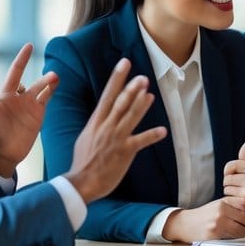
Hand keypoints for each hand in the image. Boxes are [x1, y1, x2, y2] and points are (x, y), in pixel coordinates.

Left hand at [0, 43, 58, 177]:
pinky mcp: (39, 114)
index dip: (22, 59)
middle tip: (52, 74)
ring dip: (49, 82)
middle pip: (33, 81)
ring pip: (42, 88)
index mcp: (6, 95)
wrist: (5, 152)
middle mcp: (20, 98)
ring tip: (56, 78)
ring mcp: (30, 106)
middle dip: (42, 77)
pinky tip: (57, 84)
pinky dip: (52, 90)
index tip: (29, 46)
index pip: (16, 72)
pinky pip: (47, 98)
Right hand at [63, 59, 166, 203]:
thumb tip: (103, 113)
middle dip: (131, 88)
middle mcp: (106, 127)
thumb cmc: (83, 161)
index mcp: (96, 122)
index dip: (117, 78)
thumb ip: (97, 123)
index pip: (107, 95)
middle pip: (120, 103)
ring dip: (141, 105)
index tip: (124, 63)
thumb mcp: (86, 137)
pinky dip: (152, 135)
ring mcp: (116, 138)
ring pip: (130, 117)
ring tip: (150, 94)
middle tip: (142, 77)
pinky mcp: (124, 151)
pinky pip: (141, 141)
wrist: (81, 182)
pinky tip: (163, 131)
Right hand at [163, 198, 244, 241]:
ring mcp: (216, 227)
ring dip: (243, 236)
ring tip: (243, 235)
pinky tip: (233, 239)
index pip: (244, 212)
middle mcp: (220, 214)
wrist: (185, 224)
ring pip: (238, 233)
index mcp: (223, 204)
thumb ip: (234, 208)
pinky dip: (234, 240)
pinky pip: (230, 240)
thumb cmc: (204, 214)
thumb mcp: (218, 205)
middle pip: (243, 224)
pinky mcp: (213, 238)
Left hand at [222, 138, 244, 213]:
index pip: (230, 166)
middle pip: (227, 176)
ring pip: (227, 187)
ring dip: (229, 192)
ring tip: (238, 195)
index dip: (230, 172)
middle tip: (239, 188)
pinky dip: (229, 201)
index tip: (240, 177)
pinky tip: (237, 203)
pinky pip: (227, 197)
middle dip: (229, 183)